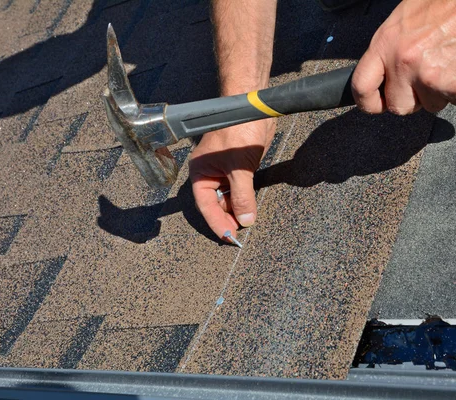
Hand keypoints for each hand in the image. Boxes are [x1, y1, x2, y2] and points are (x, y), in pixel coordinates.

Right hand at [188, 119, 275, 240]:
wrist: (254, 109)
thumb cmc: (238, 130)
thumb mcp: (240, 166)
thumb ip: (243, 195)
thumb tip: (246, 219)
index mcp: (201, 171)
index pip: (206, 204)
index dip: (217, 222)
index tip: (228, 236)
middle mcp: (211, 173)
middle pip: (217, 204)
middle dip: (227, 218)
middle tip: (239, 234)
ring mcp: (226, 171)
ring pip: (230, 198)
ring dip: (238, 210)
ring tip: (246, 223)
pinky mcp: (240, 168)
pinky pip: (241, 190)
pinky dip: (245, 201)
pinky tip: (251, 209)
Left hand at [352, 0, 455, 114]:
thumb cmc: (455, 0)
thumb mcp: (409, 17)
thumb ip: (395, 47)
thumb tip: (389, 72)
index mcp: (386, 43)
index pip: (361, 86)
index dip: (368, 102)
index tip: (377, 104)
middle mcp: (403, 63)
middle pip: (398, 106)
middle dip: (413, 99)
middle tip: (427, 80)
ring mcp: (428, 78)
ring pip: (430, 106)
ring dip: (441, 92)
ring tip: (454, 63)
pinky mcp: (455, 88)